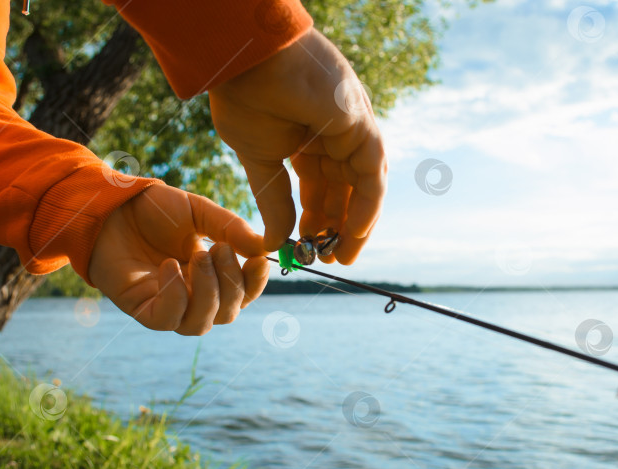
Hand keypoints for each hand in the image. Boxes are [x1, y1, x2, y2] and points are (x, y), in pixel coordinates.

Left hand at [88, 183, 269, 334]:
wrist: (111, 205)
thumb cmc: (154, 210)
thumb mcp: (200, 213)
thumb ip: (231, 229)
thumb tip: (265, 248)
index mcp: (213, 277)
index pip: (244, 294)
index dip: (256, 284)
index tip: (258, 260)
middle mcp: (193, 297)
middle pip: (227, 313)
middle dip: (230, 283)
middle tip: (218, 248)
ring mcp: (168, 306)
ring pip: (201, 323)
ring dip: (207, 292)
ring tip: (198, 255)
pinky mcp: (142, 309)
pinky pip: (168, 320)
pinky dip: (176, 296)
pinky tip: (169, 266)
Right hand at [208, 28, 386, 263]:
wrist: (247, 61)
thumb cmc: (246, 99)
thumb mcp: (259, 162)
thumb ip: (273, 201)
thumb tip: (276, 242)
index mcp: (306, 141)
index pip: (320, 188)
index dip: (317, 219)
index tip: (310, 247)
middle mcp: (333, 136)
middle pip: (345, 190)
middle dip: (338, 226)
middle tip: (332, 259)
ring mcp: (349, 130)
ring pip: (362, 185)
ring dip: (356, 222)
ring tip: (344, 254)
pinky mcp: (361, 125)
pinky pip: (371, 172)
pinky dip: (367, 204)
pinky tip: (355, 231)